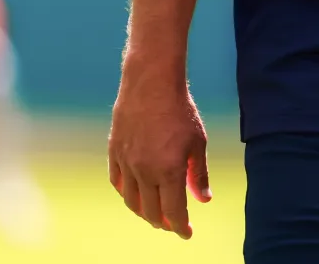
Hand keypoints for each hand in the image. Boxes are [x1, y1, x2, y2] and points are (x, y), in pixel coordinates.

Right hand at [107, 59, 210, 238]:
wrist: (151, 85)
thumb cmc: (180, 112)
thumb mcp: (198, 143)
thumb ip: (199, 174)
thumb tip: (204, 199)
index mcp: (168, 171)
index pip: (174, 211)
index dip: (180, 226)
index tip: (187, 234)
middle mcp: (144, 172)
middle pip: (151, 211)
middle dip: (163, 222)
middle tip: (173, 225)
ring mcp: (126, 163)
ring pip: (132, 201)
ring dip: (144, 212)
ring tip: (155, 215)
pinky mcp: (114, 153)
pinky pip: (118, 182)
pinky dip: (127, 194)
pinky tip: (135, 195)